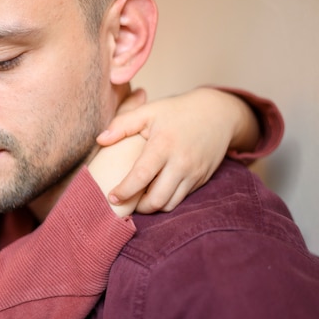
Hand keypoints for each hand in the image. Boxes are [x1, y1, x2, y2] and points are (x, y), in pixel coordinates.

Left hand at [96, 87, 258, 212]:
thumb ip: (122, 124)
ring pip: (170, 204)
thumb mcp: (149, 111)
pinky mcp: (202, 179)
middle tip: (125, 201)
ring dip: (152, 206)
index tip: (112, 197)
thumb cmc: (177, 111)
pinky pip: (182, 198)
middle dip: (138, 206)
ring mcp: (193, 173)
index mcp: (164, 145)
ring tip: (139, 199)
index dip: (124, 190)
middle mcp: (181, 163)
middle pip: (157, 199)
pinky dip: (166, 200)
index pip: (141, 176)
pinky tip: (156, 192)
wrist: (219, 114)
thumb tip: (100, 139)